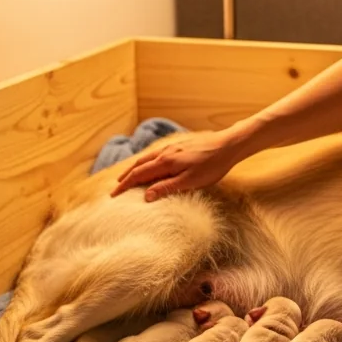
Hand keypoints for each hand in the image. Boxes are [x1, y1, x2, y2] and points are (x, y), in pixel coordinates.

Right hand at [111, 129, 242, 201]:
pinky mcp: (180, 145)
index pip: (138, 175)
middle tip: (116, 186)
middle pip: (139, 164)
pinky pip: (156, 154)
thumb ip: (167, 187)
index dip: (124, 185)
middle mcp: (165, 152)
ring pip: (147, 158)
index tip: (113, 195)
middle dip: (126, 176)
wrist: (228, 145)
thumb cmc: (212, 166)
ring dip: (135, 167)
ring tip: (129, 175)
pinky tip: (151, 164)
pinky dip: (147, 161)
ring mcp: (172, 147)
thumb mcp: (190, 181)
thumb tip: (145, 196)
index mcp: (165, 162)